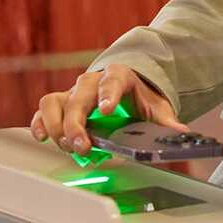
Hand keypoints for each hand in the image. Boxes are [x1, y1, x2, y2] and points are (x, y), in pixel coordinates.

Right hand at [32, 64, 183, 156]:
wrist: (125, 86)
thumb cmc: (139, 97)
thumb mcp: (157, 108)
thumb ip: (166, 122)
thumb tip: (182, 133)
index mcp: (119, 77)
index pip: (113, 82)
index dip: (108, 95)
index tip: (107, 110)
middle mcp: (92, 82)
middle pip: (79, 97)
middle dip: (77, 123)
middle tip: (83, 146)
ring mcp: (74, 92)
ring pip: (55, 101)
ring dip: (56, 125)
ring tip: (67, 145)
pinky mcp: (61, 104)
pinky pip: (44, 109)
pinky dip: (40, 122)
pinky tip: (42, 137)